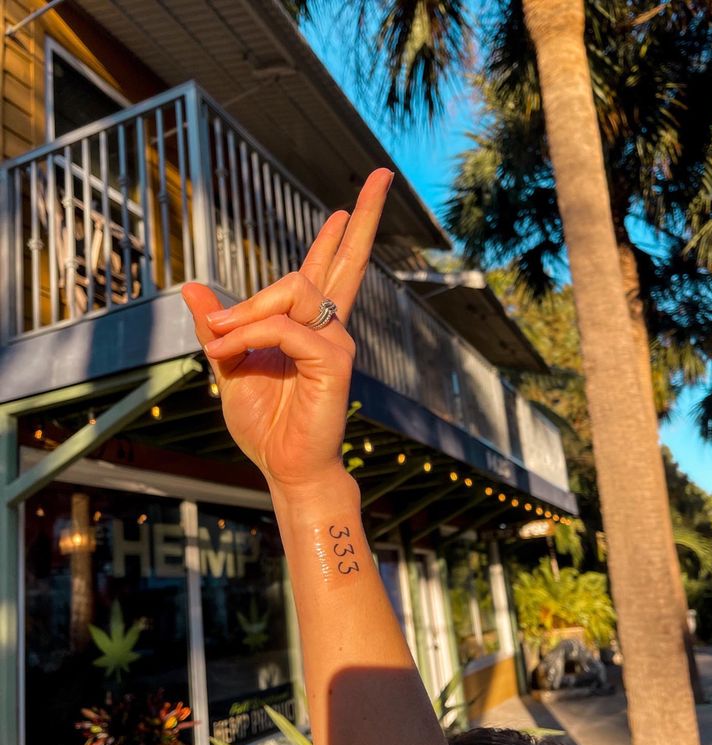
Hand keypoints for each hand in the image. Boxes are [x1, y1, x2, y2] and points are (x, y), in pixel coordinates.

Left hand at [182, 168, 392, 492]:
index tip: (347, 206)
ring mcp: (336, 341)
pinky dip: (250, 334)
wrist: (283, 466)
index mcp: (309, 326)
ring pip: (294, 290)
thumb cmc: (264, 423)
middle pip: (349, 262)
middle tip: (382, 175)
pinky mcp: (335, 360)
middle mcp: (329, 327)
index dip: (337, 237)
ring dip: (248, 309)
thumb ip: (219, 326)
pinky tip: (229, 350)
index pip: (326, 272)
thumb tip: (193, 288)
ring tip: (220, 336)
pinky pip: (287, 327)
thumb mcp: (230, 366)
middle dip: (366, 217)